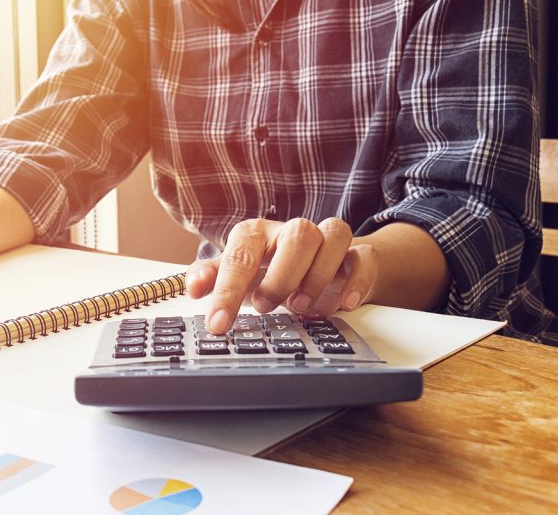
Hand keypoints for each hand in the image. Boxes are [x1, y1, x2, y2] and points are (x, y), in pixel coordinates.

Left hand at [186, 217, 377, 333]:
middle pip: (297, 234)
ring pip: (333, 235)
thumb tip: (192, 286)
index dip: (227, 288)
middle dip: (281, 274)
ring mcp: (328, 243)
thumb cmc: (271, 272)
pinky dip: (356, 280)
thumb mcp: (240, 277)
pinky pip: (364, 257)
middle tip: (266, 307)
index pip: (241, 251)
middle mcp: (294, 233)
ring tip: (301, 308)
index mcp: (259, 235)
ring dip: (317, 274)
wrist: (320, 271)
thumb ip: (213, 277)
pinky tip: (343, 304)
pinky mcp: (358, 257)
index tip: (218, 324)